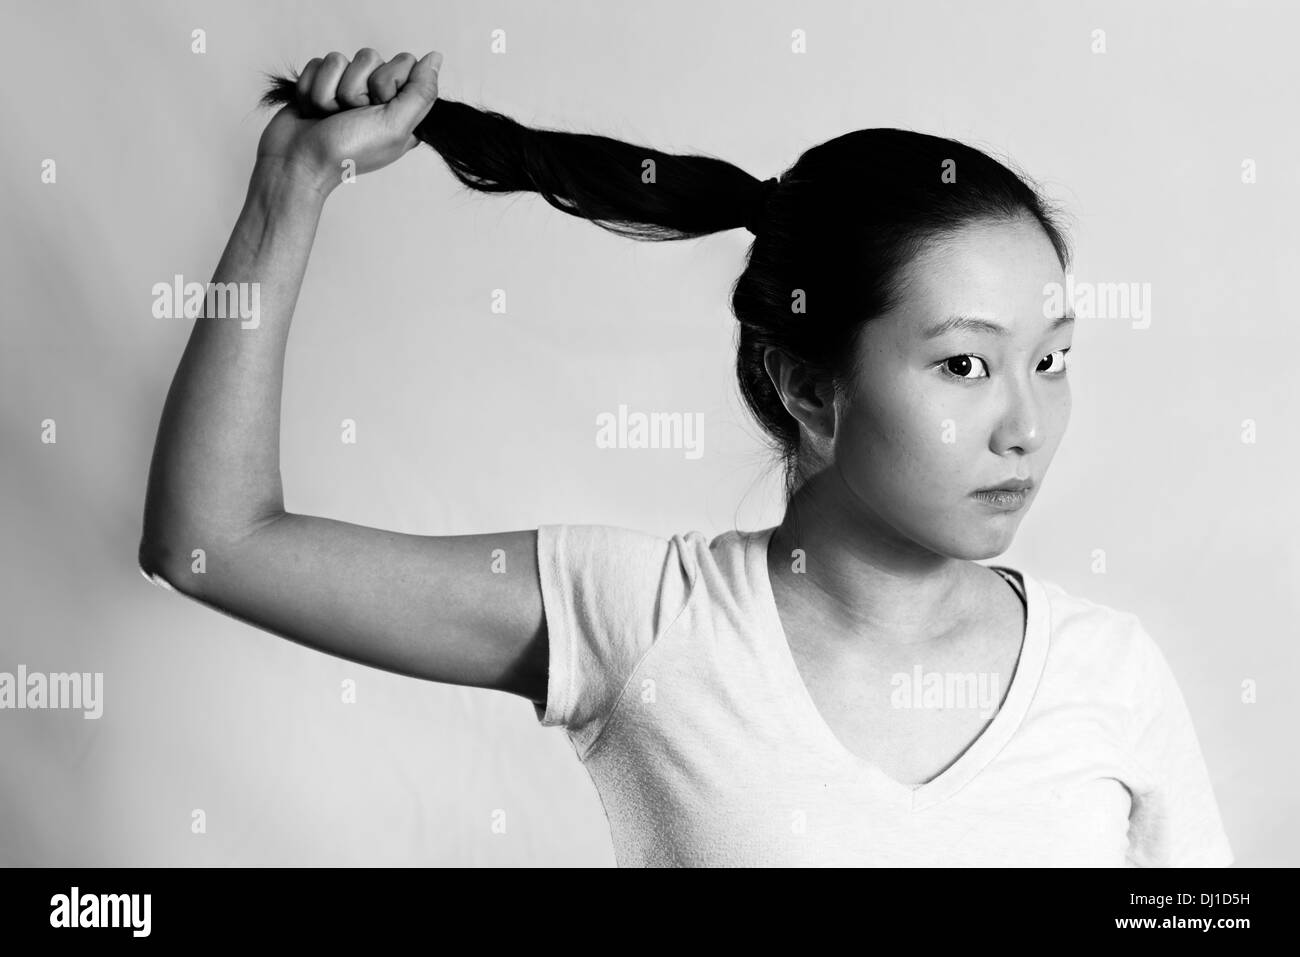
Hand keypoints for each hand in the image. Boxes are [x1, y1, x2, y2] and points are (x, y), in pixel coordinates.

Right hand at [256, 48, 442, 192]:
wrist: (297, 161)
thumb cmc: (347, 151)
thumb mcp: (395, 126)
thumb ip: (421, 92)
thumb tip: (435, 57)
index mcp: (401, 108)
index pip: (405, 62)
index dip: (387, 80)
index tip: (378, 105)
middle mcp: (376, 97)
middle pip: (370, 57)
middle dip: (354, 87)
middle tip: (350, 115)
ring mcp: (347, 90)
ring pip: (340, 59)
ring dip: (329, 90)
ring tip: (329, 116)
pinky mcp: (322, 85)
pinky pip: (318, 63)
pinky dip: (312, 88)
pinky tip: (313, 110)